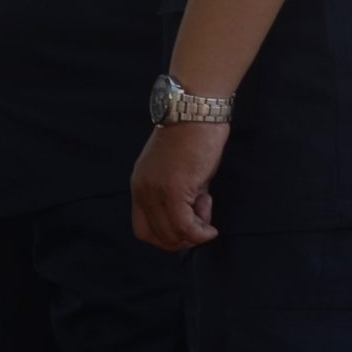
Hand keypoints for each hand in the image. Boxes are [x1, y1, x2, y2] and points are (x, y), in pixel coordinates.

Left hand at [131, 122, 226, 250]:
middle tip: (201, 222)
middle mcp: (142, 190)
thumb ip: (179, 197)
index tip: (188, 228)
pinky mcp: (173, 189)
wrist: (195, 112)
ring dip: (194, 233)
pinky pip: (185, 226)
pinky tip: (211, 227)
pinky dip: (200, 233)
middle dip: (183, 239)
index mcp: (140, 185)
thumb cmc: (193, 138)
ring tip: (206, 210)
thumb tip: (192, 222)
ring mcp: (155, 190)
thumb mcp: (178, 173)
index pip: (143, 229)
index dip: (167, 238)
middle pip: (156, 236)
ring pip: (171, 234)